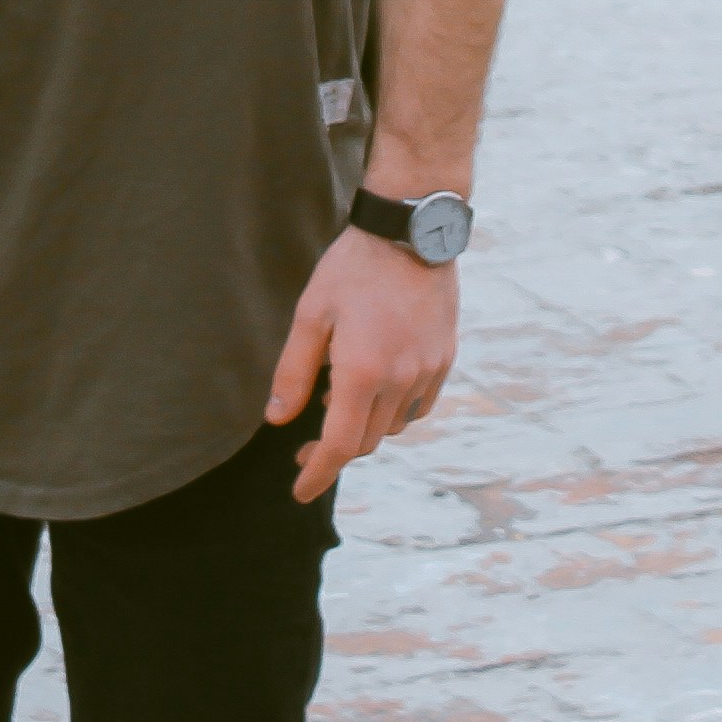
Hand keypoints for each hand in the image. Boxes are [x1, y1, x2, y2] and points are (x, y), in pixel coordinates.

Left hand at [267, 226, 457, 500]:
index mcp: (362, 371)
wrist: (412, 230)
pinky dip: (394, 410)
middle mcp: (400, 379)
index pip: (340, 446)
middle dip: (334, 450)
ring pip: (393, 425)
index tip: (299, 491)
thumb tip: (277, 419)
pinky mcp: (444, 359)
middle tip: (304, 443)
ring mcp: (428, 371)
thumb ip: (293, 371)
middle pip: (366, 440)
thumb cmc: (353, 268)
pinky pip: (418, 405)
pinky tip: (376, 388)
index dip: (317, 473)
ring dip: (365, 426)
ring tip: (337, 399)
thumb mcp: (311, 314)